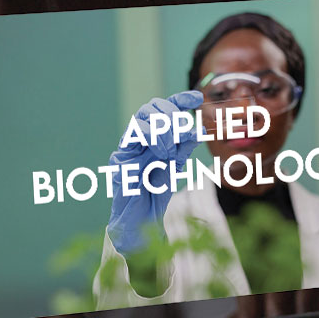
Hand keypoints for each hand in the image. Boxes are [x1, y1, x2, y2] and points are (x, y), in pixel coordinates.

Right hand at [107, 91, 202, 255]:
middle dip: (170, 115)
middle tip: (182, 134)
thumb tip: (198, 129)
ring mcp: (128, 146)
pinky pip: (132, 138)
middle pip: (151, 106)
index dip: (180, 99)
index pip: (165, 108)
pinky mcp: (120, 159)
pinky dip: (150, 141)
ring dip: (161, 130)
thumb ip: (184, 147)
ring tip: (170, 152)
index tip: (197, 98)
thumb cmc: (156, 191)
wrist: (142, 219)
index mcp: (154, 135)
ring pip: (140, 118)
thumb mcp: (176, 165)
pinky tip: (161, 156)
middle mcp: (140, 137)